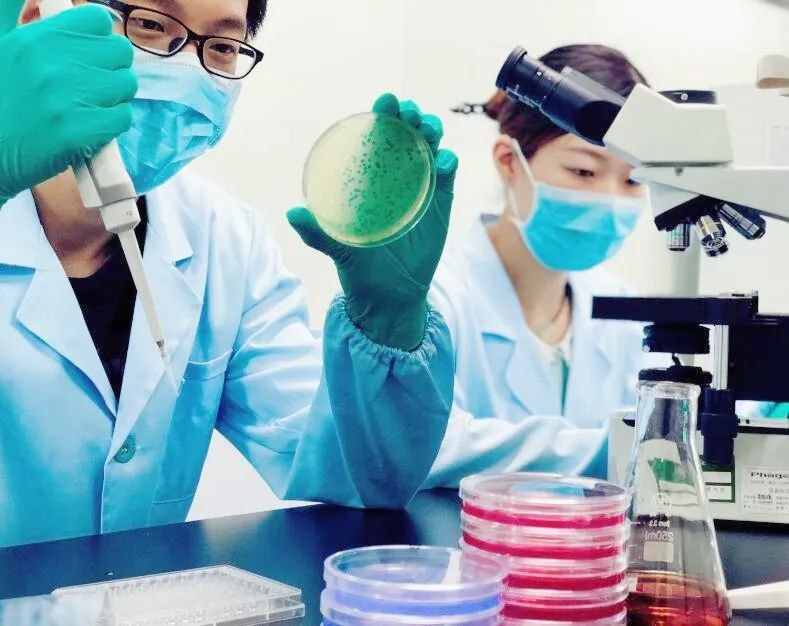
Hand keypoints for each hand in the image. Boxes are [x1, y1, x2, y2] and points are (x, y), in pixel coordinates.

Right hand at [0, 3, 136, 204]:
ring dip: (114, 97)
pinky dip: (112, 125)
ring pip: (126, 84)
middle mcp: (53, 62)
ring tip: (88, 108)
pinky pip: (123, 117)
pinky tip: (89, 128)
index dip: (100, 39)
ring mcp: (67, 98)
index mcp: (36, 38)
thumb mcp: (3, 46)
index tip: (90, 55)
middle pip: (121, 51)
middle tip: (93, 86)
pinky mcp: (79, 131)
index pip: (97, 20)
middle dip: (112, 68)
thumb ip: (19, 14)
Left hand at [289, 93, 458, 350]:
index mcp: (371, 180)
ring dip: (432, 133)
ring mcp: (422, 188)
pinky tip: (444, 162)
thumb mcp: (339, 249)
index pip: (378, 139)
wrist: (391, 296)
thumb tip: (292, 213)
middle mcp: (397, 177)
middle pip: (408, 137)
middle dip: (412, 118)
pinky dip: (448, 164)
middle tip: (409, 113)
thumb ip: (318, 233)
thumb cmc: (361, 268)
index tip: (384, 102)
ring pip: (430, 150)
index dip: (383, 116)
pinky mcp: (441, 204)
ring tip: (428, 130)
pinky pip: (447, 177)